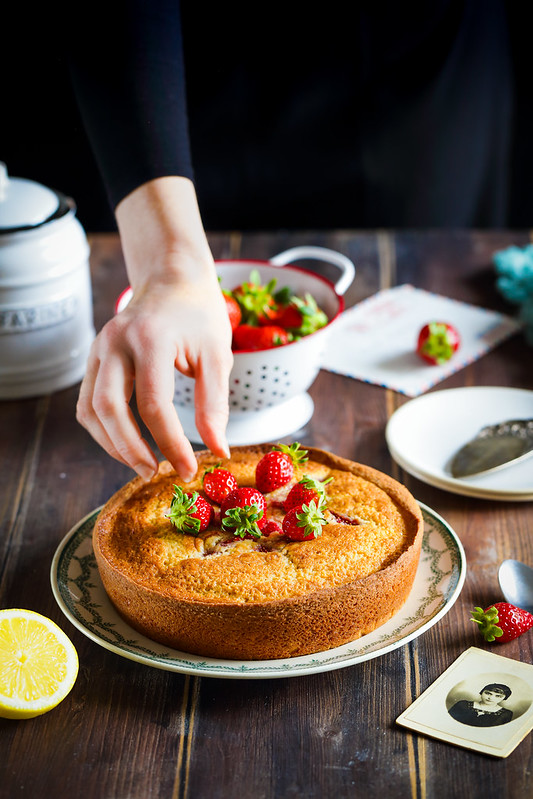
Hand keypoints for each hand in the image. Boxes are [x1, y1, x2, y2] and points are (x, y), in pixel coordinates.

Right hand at [76, 177, 232, 480]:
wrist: (172, 278)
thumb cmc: (199, 315)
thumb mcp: (217, 355)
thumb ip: (214, 405)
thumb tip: (218, 451)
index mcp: (150, 338)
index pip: (153, 404)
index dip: (170, 443)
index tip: (188, 469)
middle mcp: (115, 342)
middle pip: (109, 409)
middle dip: (130, 449)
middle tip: (156, 473)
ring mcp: (99, 349)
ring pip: (91, 410)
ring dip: (113, 444)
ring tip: (143, 464)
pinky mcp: (94, 359)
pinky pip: (88, 403)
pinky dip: (104, 430)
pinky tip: (128, 444)